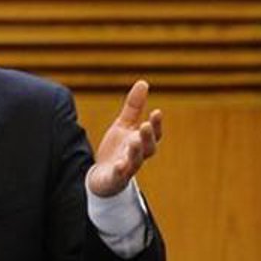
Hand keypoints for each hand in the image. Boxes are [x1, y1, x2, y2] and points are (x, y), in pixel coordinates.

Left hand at [86, 80, 163, 197]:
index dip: (156, 124)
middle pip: (148, 148)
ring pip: (136, 161)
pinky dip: (120, 170)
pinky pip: (119, 175)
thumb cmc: (117, 149)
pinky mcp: (115, 177)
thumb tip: (143, 82)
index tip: (157, 112)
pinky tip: (118, 164)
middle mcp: (138, 155)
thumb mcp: (124, 125)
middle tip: (146, 125)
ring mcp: (127, 167)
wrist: (103, 176)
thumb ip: (134, 107)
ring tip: (133, 140)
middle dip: (148, 137)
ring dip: (136, 151)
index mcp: (141, 142)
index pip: (153, 134)